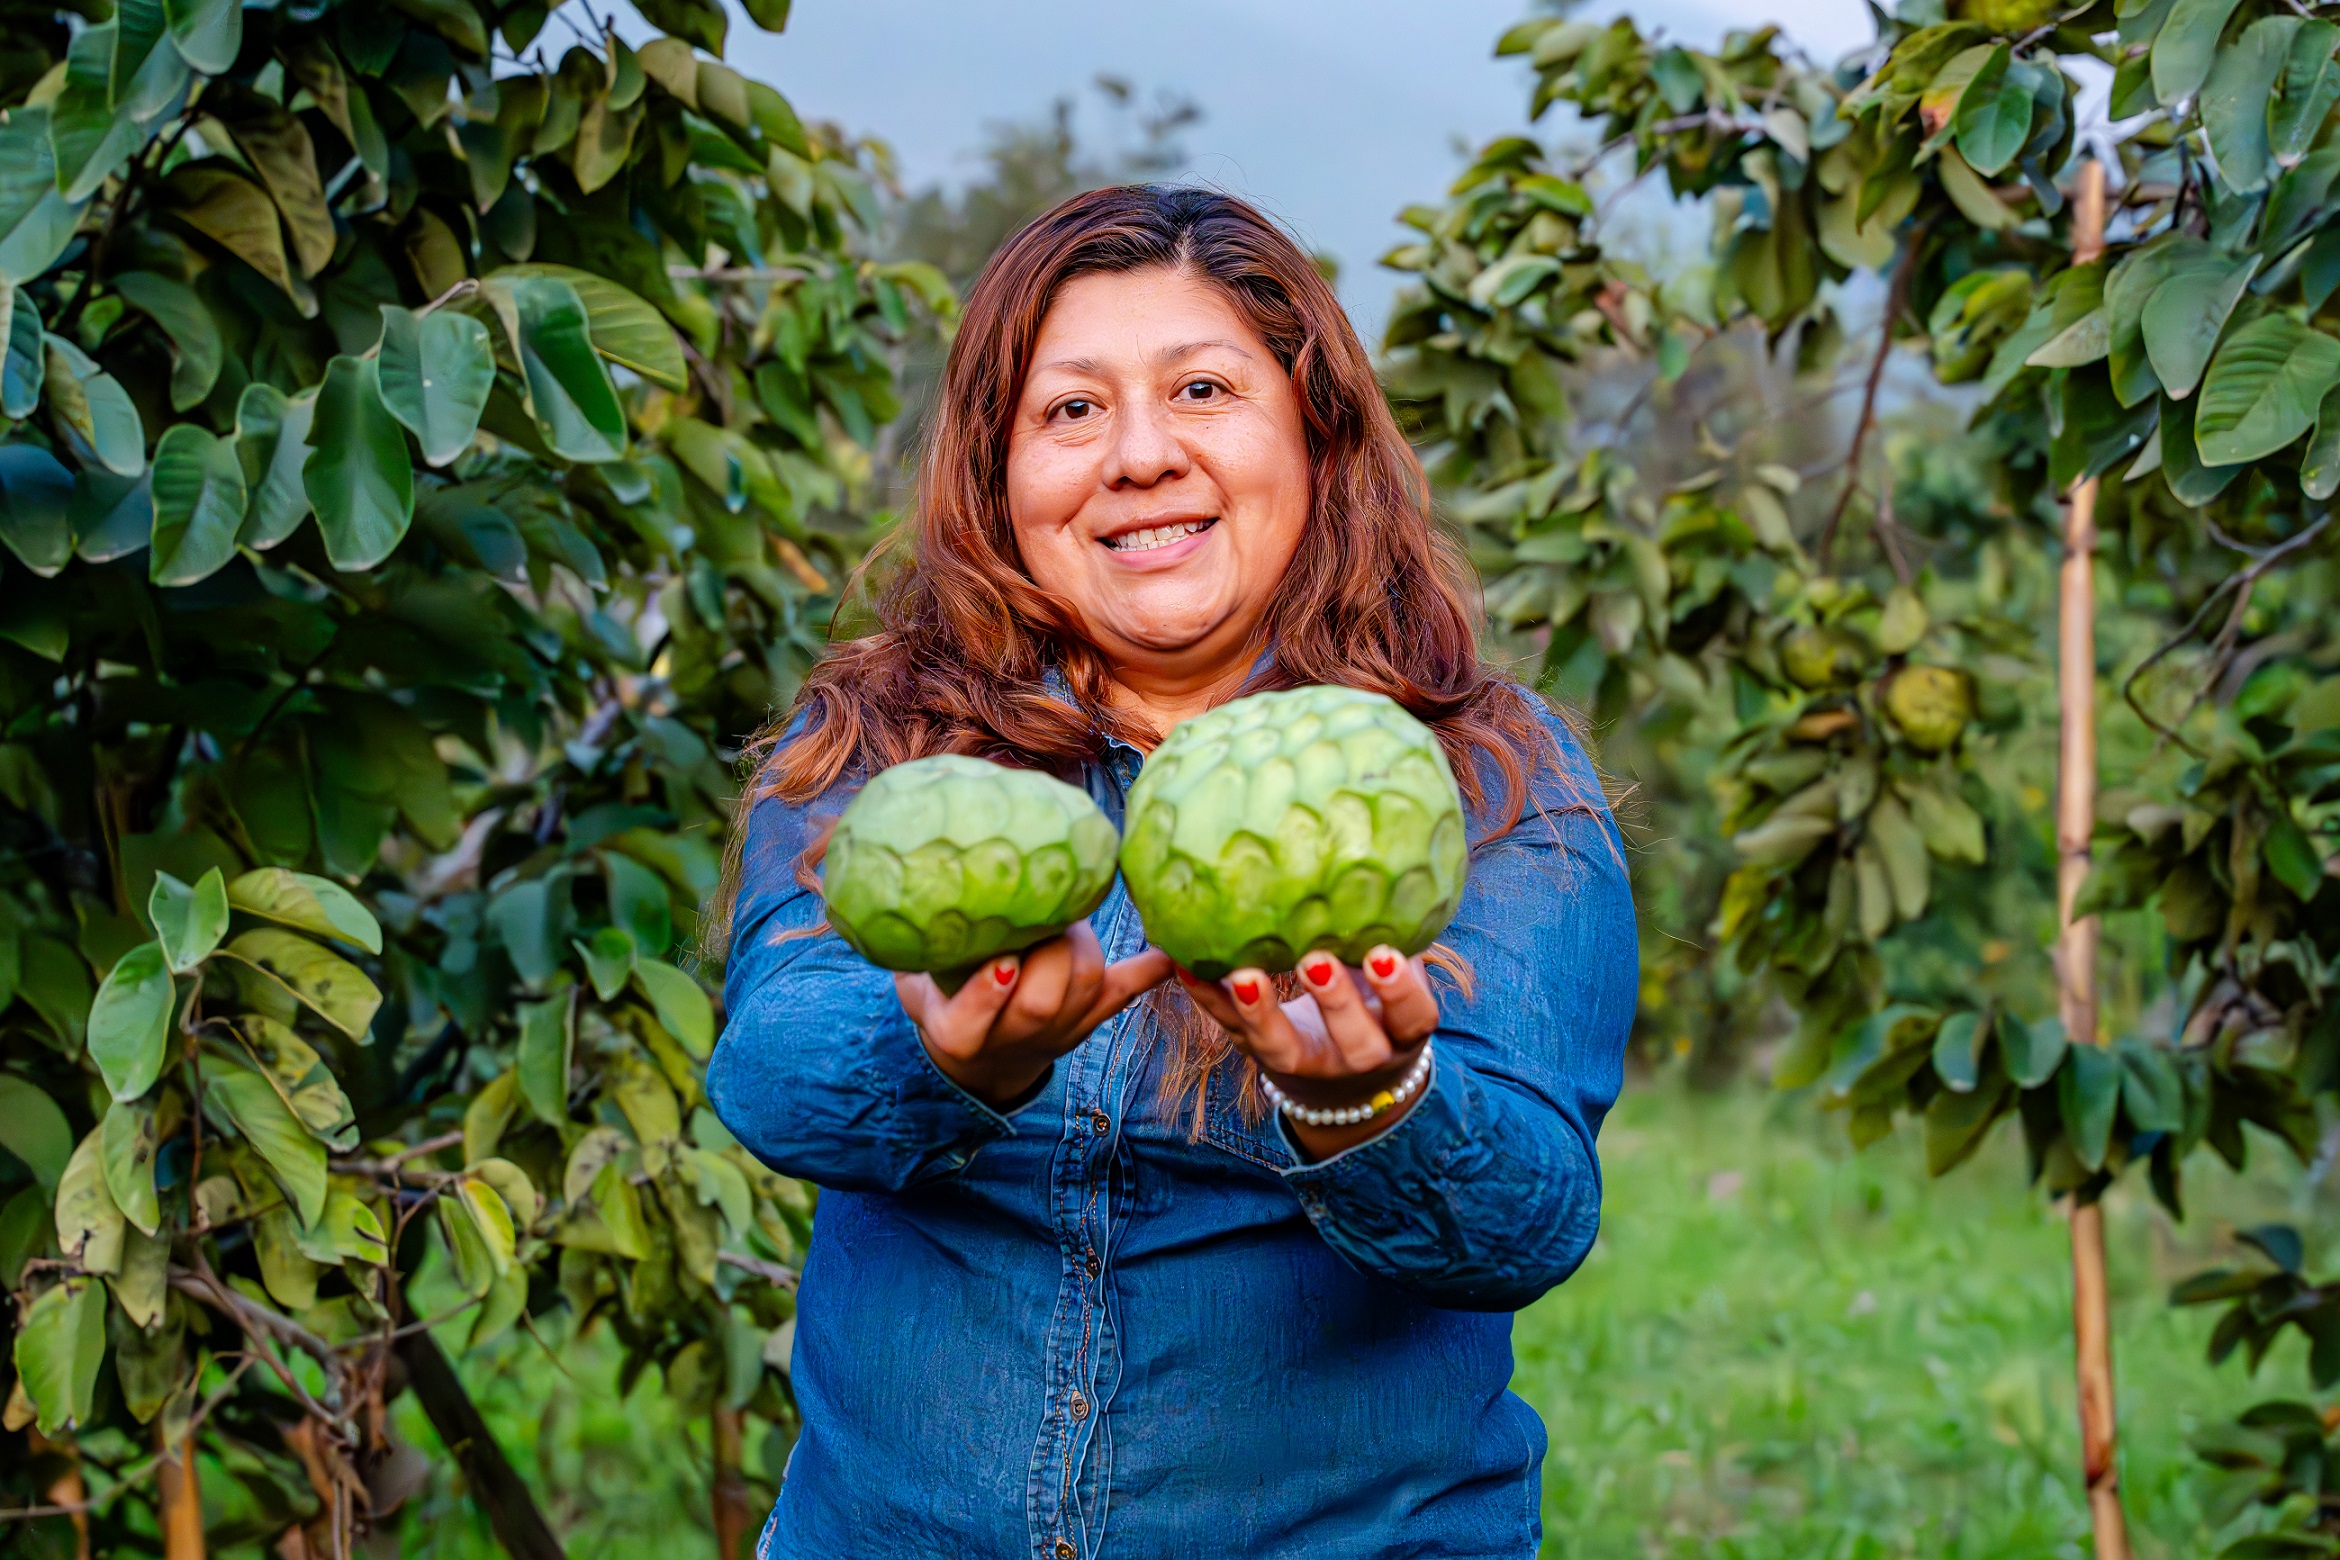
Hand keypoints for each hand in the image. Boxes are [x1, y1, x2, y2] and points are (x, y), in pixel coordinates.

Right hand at [896, 920, 1171, 1107]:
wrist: (983, 1057)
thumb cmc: (941, 996)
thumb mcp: (914, 980)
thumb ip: (918, 947)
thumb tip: (918, 880)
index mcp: (958, 1034)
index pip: (970, 1023)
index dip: (989, 993)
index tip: (1000, 962)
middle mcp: (1013, 1040)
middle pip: (1041, 1004)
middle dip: (1048, 956)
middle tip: (1039, 912)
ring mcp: (1060, 1032)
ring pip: (1086, 989)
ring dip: (1082, 945)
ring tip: (1065, 911)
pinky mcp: (1093, 1017)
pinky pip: (1125, 991)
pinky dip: (1150, 968)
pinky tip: (1169, 948)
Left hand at [1177, 946, 1440, 1157]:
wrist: (1341, 1074)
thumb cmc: (1376, 1001)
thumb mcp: (1396, 978)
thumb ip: (1398, 934)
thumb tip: (1391, 868)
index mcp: (1399, 1033)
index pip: (1413, 1019)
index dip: (1402, 992)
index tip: (1382, 953)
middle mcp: (1356, 1057)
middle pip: (1354, 1044)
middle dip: (1336, 1004)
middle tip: (1315, 961)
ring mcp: (1305, 1062)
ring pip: (1283, 1049)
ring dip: (1263, 1013)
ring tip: (1246, 974)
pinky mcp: (1258, 1054)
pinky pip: (1230, 1030)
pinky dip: (1208, 998)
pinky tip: (1188, 964)